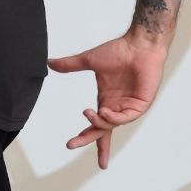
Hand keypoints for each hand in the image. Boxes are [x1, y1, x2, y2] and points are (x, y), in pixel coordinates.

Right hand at [45, 32, 167, 168]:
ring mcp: (129, 107)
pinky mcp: (140, 105)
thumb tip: (50, 62)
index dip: (85, 137)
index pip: (95, 125)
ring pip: (111, 124)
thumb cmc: (120, 50)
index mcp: (106, 100)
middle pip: (101, 131)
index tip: (70, 145)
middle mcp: (116, 107)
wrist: (139, 44)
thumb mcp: (89, 60)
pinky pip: (125, 118)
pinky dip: (114, 118)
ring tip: (90, 113)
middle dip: (87, 139)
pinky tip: (104, 111)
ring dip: (98, 122)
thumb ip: (69, 65)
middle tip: (71, 144)